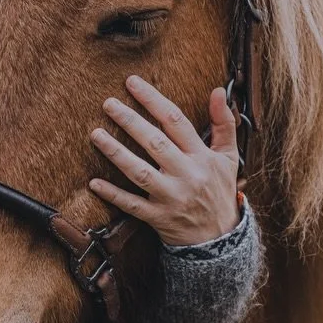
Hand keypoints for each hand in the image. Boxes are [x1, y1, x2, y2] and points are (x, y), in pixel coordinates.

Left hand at [89, 75, 240, 246]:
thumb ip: (224, 123)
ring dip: (116, 153)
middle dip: (130, 121)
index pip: (175, 121)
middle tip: (108, 104)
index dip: (153, 100)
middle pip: (155, 143)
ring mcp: (171, 197)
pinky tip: (94, 182)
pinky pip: (132, 205)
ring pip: (140, 172)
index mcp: (202, 156)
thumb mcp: (228, 156)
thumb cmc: (219, 190)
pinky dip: (113, 194)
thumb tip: (218, 91)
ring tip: (95, 134)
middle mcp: (186, 174)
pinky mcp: (158, 217)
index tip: (132, 83)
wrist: (220, 239)